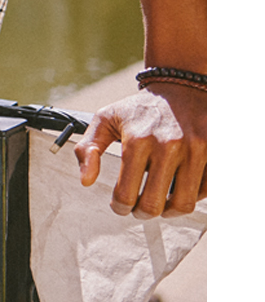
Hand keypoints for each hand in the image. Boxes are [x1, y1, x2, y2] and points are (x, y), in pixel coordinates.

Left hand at [74, 83, 205, 218]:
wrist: (179, 88)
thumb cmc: (139, 109)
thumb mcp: (106, 119)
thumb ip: (89, 148)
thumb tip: (86, 181)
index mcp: (137, 140)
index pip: (125, 195)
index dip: (119, 207)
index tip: (120, 205)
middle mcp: (168, 145)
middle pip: (154, 205)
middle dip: (142, 213)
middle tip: (139, 209)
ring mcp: (195, 149)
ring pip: (182, 204)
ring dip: (168, 211)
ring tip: (160, 204)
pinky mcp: (214, 152)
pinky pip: (204, 192)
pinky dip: (191, 197)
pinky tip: (179, 189)